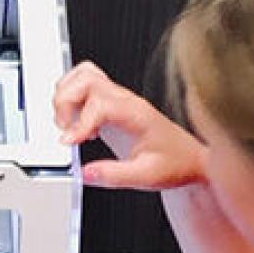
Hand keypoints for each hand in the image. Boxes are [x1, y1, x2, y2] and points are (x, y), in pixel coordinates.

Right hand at [53, 61, 205, 189]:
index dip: (79, 123)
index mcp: (135, 113)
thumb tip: (84, 173)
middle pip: (85, 79)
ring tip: (68, 124)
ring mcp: (117, 98)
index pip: (99, 105)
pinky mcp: (110, 103)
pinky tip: (77, 121)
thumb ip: (113, 175)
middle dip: (65, 103)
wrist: (188, 158)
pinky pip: (85, 83)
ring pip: (83, 75)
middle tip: (66, 131)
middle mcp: (125, 100)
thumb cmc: (174, 163)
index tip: (68, 143)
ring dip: (65, 97)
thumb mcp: (146, 177)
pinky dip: (71, 97)